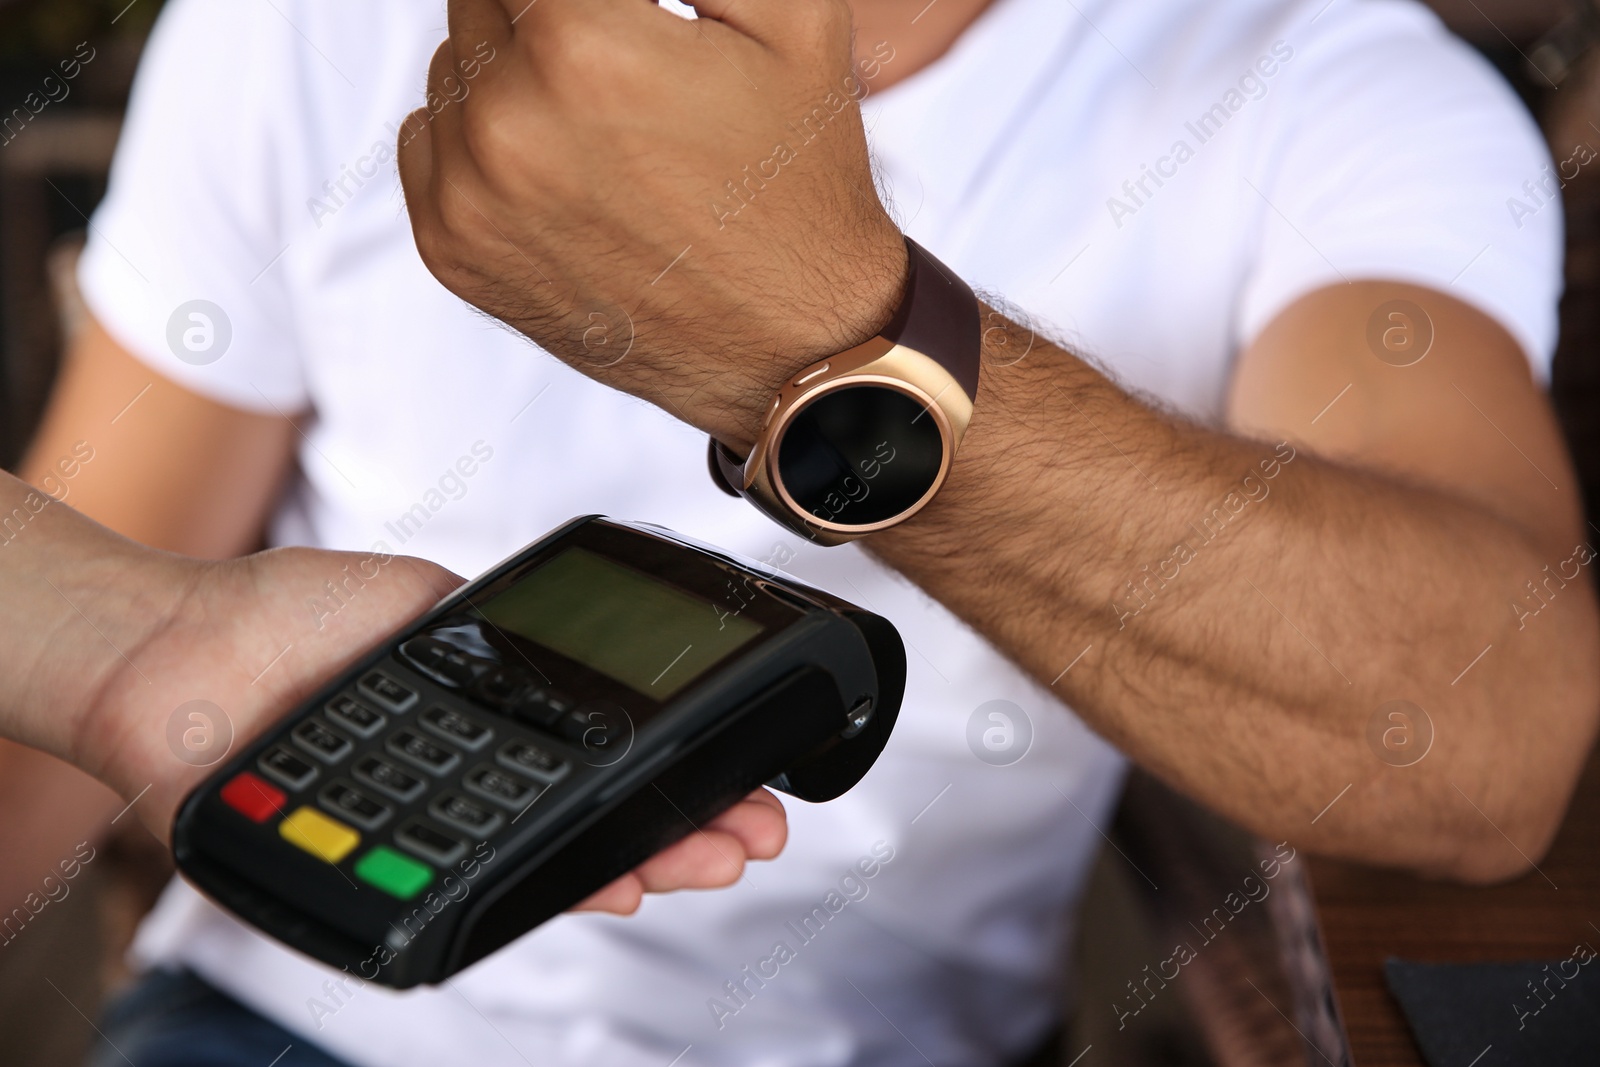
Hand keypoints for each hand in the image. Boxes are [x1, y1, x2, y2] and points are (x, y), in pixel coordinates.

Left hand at [66, 545, 785, 913]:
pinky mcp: (380, 872)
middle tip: (750, 831)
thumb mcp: (424, 601)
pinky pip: (474, 888)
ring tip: (710, 855)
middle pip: (590, 824)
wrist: (176, 648)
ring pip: (549, 864)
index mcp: (482, 726)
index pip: (592, 761)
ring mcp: (428, 835)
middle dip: (682, 830)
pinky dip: (549, 888)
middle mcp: (464, 788)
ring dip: (640, 863)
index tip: (730, 777)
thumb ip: (499, 630)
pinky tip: (614, 883)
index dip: (666, 774)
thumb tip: (577, 635)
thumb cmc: (283, 616)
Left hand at [397, 0, 908, 446]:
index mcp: (581, 45)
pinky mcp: (452, 251)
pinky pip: (426, 137)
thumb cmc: (798, 180)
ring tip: (601, 122)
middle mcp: (507, 121)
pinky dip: (478, 134)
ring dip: (510, 68)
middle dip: (550, 12)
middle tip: (623, 63)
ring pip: (452, 60)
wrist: (791, 342)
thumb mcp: (792, 16)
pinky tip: (560, 166)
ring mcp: (470, 195)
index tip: (617, 23)